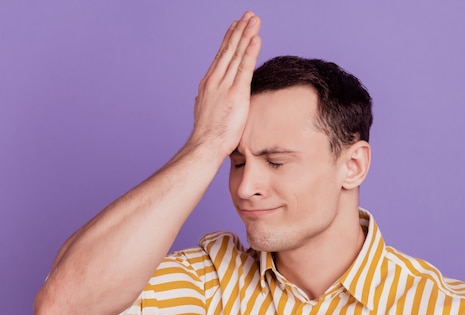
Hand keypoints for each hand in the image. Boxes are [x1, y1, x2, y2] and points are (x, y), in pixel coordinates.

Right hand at [190, 11, 261, 156]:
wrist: (204, 146)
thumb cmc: (207, 136)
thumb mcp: (206, 112)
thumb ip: (207, 101)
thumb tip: (204, 99)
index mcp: (208, 84)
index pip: (221, 57)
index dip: (229, 40)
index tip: (235, 26)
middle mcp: (215, 80)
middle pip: (229, 50)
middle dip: (239, 31)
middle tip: (248, 15)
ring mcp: (224, 85)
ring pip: (237, 54)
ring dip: (246, 35)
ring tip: (254, 20)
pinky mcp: (236, 93)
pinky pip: (245, 67)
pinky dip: (251, 51)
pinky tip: (256, 38)